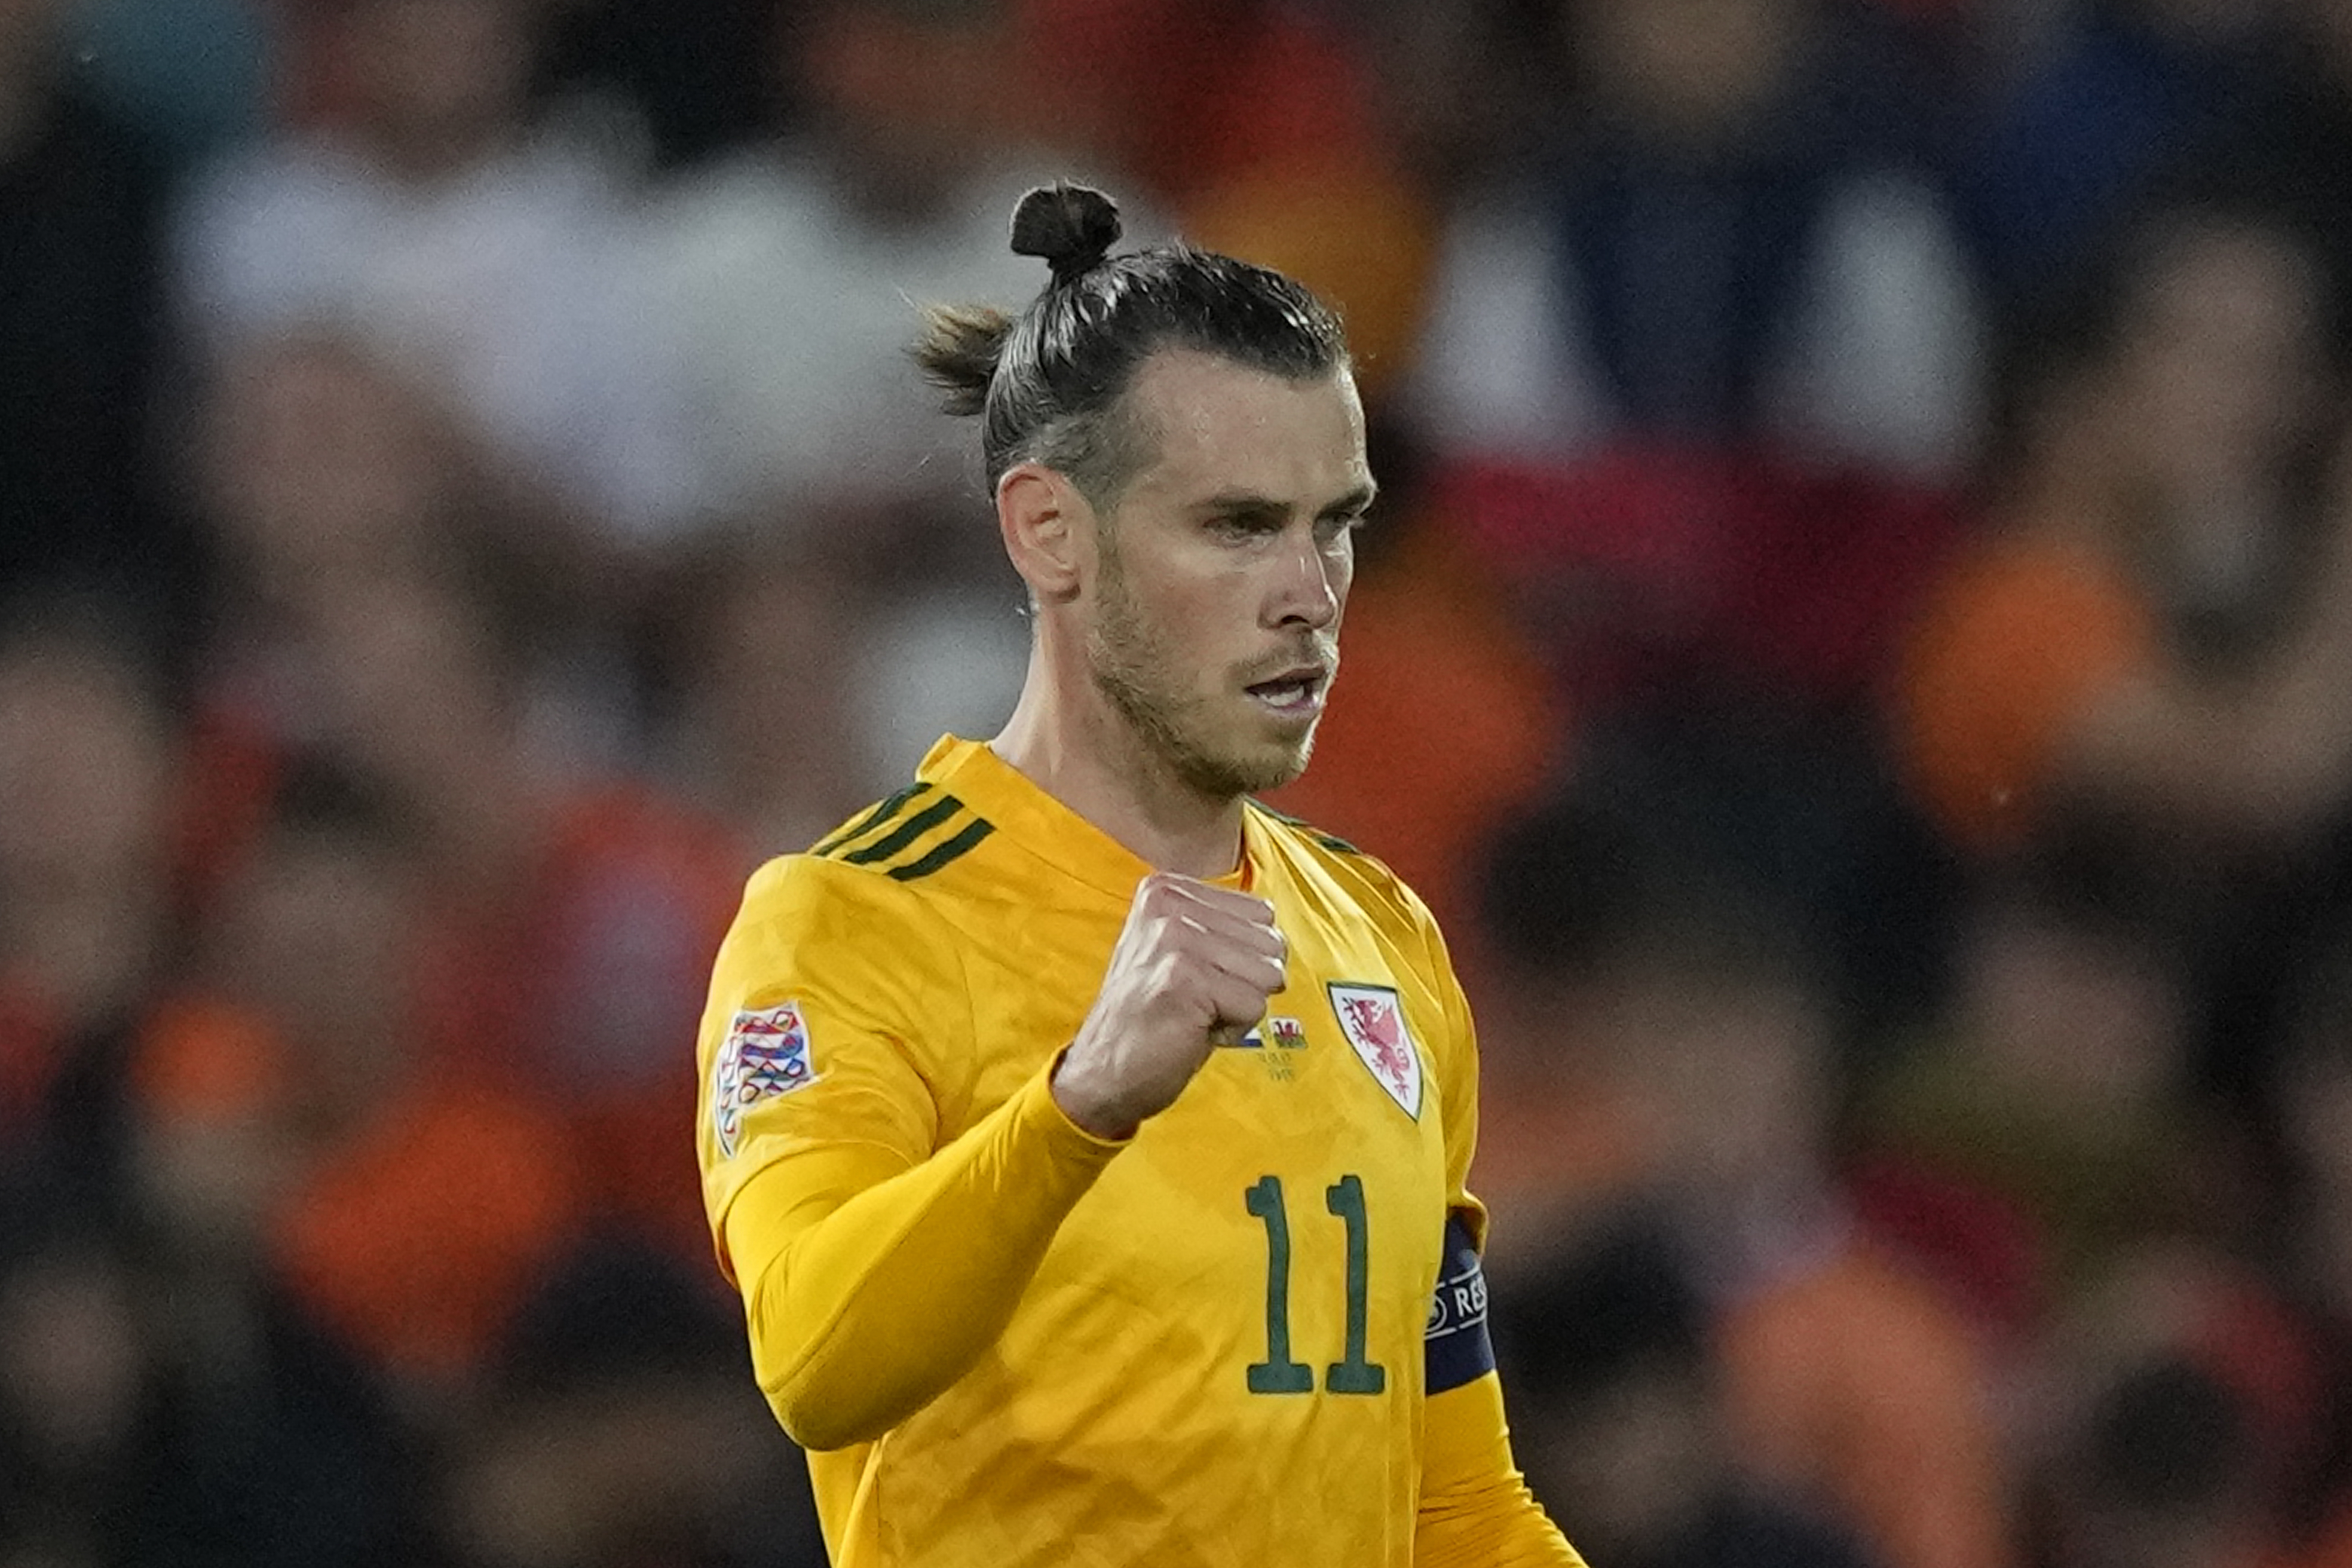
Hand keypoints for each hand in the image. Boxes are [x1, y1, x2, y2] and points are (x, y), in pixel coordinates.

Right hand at [1051, 873, 1285, 1138]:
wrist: (1100, 1074)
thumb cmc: (1152, 1018)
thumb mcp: (1180, 952)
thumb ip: (1221, 928)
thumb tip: (1278, 934)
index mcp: (1166, 889)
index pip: (1261, 913)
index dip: (1243, 958)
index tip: (1198, 979)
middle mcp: (1168, 904)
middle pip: (1270, 942)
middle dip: (1247, 982)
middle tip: (1198, 1001)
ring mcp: (1174, 938)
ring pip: (1268, 973)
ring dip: (1241, 1006)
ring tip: (1195, 1014)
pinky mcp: (1184, 978)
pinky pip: (1255, 1005)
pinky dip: (1234, 1029)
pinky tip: (1193, 1030)